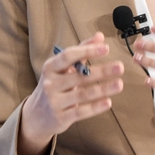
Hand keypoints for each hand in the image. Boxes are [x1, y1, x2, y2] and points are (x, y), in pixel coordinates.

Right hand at [18, 33, 123, 154]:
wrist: (34, 116)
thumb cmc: (53, 85)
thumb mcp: (62, 68)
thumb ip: (81, 51)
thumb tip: (100, 36)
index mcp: (50, 67)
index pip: (69, 56)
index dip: (88, 51)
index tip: (106, 48)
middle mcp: (50, 83)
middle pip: (79, 76)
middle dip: (101, 71)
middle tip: (120, 67)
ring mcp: (54, 102)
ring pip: (82, 94)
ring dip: (103, 89)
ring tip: (119, 84)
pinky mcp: (60, 118)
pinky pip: (81, 111)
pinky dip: (95, 107)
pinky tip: (108, 102)